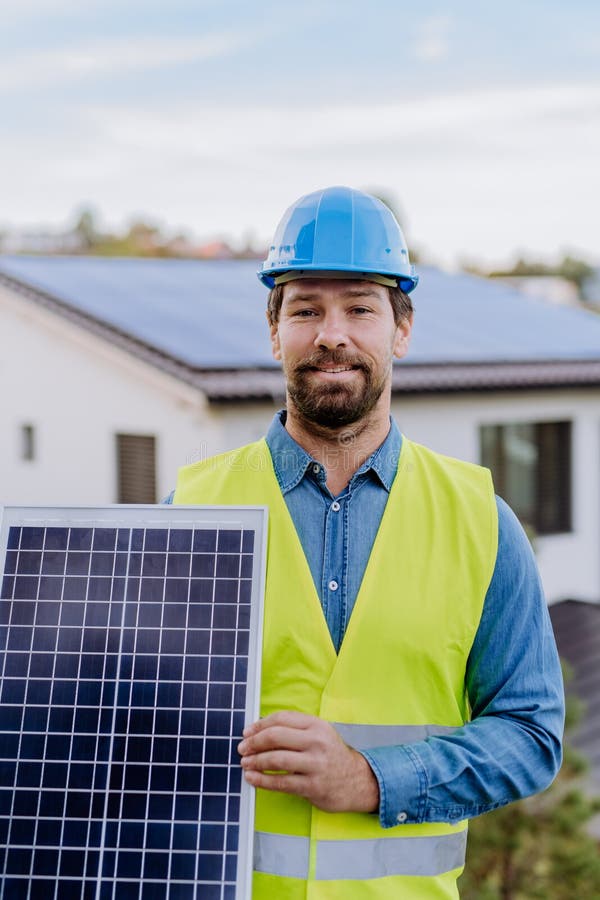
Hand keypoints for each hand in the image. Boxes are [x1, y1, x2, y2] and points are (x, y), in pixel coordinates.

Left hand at [237, 710, 379, 813]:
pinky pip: (281, 782)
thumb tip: (259, 730)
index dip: (260, 724)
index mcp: (316, 725)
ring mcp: (315, 764)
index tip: (247, 732)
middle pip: (276, 736)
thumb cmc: (331, 756)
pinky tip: (252, 779)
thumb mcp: (319, 734)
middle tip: (242, 748)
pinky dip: (262, 780)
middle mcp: (317, 742)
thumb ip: (294, 729)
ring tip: (245, 764)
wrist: (357, 781)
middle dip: (254, 742)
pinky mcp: (313, 786)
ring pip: (276, 759)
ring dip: (255, 761)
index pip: (282, 718)